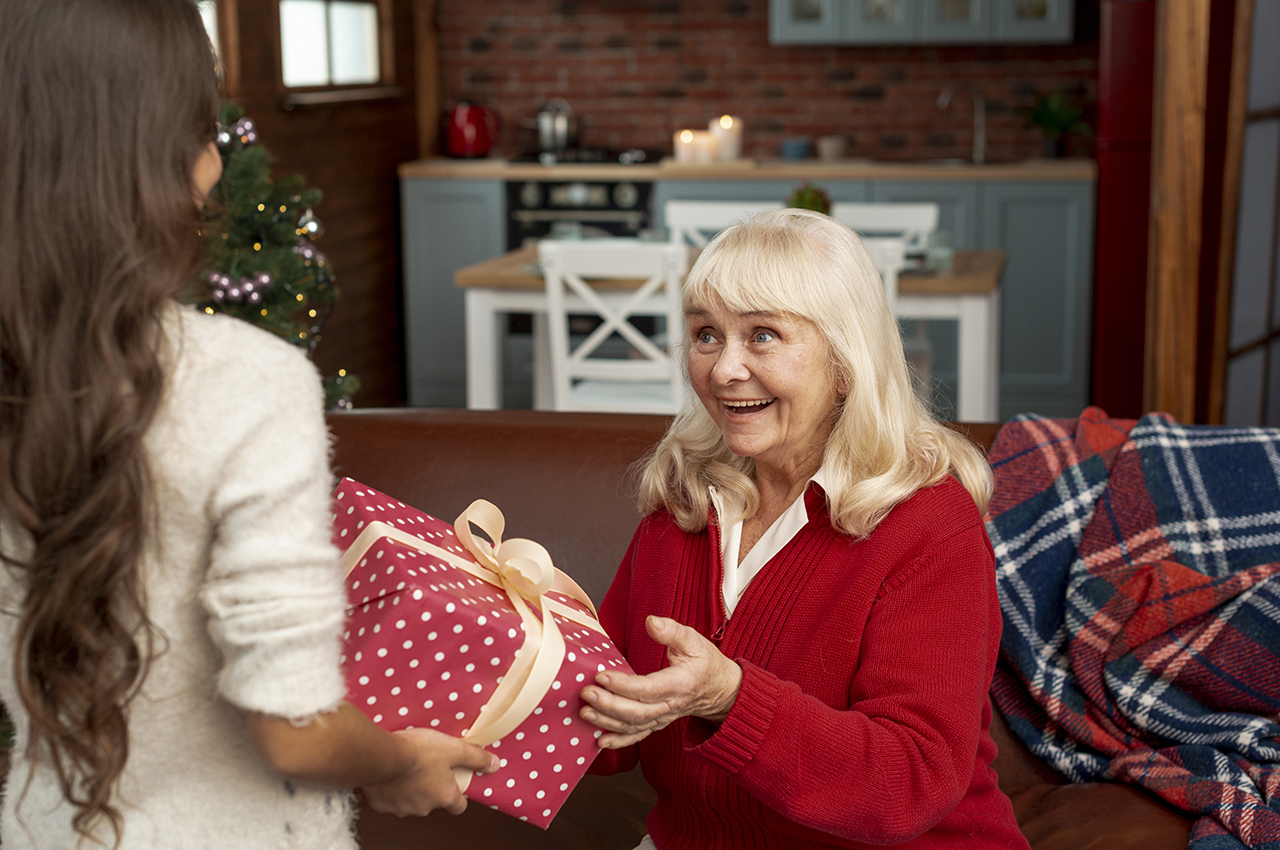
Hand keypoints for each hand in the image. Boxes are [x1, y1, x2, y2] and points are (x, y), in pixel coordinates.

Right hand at [360, 729, 497, 816]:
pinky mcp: (381, 805)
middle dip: (432, 786)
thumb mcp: (453, 748)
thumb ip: (475, 757)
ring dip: (410, 788)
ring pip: (410, 800)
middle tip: (428, 765)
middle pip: (433, 801)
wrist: (381, 756)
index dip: (459, 794)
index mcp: (444, 796)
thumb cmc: (418, 751)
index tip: (455, 781)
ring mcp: (401, 809)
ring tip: (407, 766)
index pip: (459, 806)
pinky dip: (390, 789)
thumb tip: (495, 765)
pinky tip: (390, 773)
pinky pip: (389, 799)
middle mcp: (424, 808)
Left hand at [579, 615, 741, 749]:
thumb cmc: (705, 662)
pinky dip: (619, 741)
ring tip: (585, 713)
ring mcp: (664, 717)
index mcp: (680, 683)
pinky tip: (600, 741)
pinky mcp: (658, 723)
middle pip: (638, 711)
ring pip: (634, 726)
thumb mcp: (693, 640)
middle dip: (609, 704)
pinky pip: (637, 736)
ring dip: (608, 721)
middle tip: (586, 694)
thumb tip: (651, 622)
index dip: (624, 685)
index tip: (602, 676)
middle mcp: (671, 705)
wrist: (721, 690)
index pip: (649, 688)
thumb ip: (671, 631)